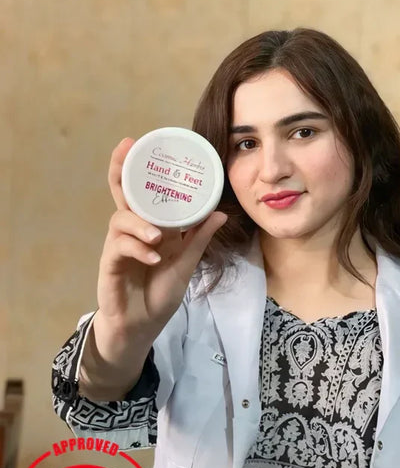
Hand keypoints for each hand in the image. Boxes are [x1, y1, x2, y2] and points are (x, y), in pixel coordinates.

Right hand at [91, 137, 226, 368]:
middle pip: (121, 193)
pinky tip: (152, 256)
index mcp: (150, 225)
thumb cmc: (160, 292)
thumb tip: (220, 215)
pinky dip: (137, 249)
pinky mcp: (110, 264)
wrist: (143, 325)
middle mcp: (132, 230)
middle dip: (121, 170)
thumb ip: (199, 239)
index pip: (141, 191)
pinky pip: (119, 248)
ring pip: (120, 220)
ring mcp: (119, 246)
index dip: (137, 167)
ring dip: (139, 224)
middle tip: (125, 149)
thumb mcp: (186, 263)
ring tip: (157, 237)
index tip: (139, 142)